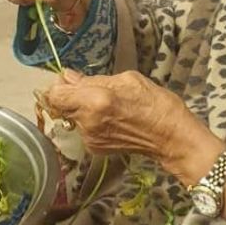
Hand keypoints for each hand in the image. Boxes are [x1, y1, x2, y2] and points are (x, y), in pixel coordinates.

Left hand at [42, 70, 225, 184]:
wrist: (170, 137)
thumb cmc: (155, 103)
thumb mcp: (127, 80)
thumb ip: (93, 79)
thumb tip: (69, 77)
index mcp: (95, 100)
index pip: (55, 95)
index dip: (58, 86)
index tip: (69, 81)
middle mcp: (87, 122)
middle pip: (59, 107)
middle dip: (69, 96)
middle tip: (88, 90)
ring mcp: (90, 138)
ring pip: (72, 117)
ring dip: (81, 109)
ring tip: (107, 105)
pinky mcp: (95, 148)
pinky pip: (83, 129)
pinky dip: (90, 121)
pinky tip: (111, 119)